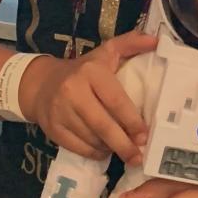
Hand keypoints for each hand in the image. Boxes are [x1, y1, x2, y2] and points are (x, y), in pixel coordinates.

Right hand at [20, 33, 154, 162]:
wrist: (41, 83)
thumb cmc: (83, 69)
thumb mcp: (106, 52)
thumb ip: (131, 43)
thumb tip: (157, 40)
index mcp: (91, 72)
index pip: (115, 100)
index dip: (132, 120)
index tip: (145, 135)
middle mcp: (73, 91)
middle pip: (102, 124)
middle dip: (123, 143)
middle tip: (139, 156)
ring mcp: (60, 112)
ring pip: (91, 139)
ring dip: (110, 148)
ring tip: (125, 151)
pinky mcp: (52, 129)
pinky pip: (77, 148)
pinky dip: (94, 153)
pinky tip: (105, 151)